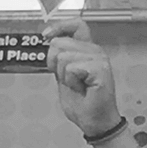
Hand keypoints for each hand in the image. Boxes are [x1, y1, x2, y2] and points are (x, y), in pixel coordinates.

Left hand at [44, 19, 120, 136]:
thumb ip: (58, 60)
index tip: (46, 35)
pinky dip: (72, 83)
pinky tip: (83, 89)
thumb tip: (50, 41)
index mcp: (87, 50)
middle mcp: (94, 51)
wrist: (94, 122)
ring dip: (65, 77)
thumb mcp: (63, 77)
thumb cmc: (83, 104)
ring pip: (64, 57)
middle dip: (56, 65)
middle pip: (60, 43)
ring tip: (78, 86)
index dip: (60, 26)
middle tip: (70, 81)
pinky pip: (72, 69)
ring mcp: (99, 58)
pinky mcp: (100, 68)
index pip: (76, 25)